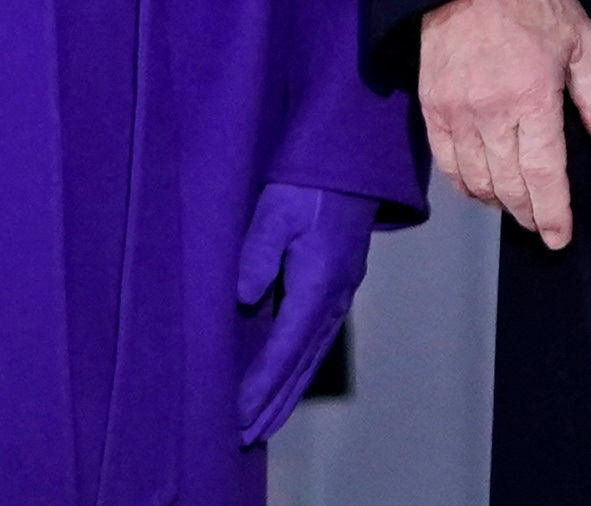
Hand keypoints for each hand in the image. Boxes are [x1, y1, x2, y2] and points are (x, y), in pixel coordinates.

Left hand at [233, 183, 376, 445]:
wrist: (354, 154)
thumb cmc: (308, 178)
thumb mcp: (274, 210)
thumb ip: (255, 254)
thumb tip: (241, 301)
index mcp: (317, 281)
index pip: (284, 348)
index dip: (260, 386)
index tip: (236, 416)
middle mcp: (333, 295)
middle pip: (302, 363)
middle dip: (273, 401)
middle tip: (245, 437)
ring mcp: (340, 291)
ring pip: (312, 355)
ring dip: (288, 391)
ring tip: (264, 423)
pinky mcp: (339, 283)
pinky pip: (317, 339)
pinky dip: (301, 368)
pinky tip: (289, 379)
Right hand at [418, 0, 590, 251]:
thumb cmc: (536, 3)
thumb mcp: (584, 42)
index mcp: (534, 97)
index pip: (544, 174)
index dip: (553, 212)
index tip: (560, 237)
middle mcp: (492, 113)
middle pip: (510, 185)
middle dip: (529, 213)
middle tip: (542, 225)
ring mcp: (457, 112)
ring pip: (477, 181)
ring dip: (498, 201)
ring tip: (517, 205)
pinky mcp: (432, 108)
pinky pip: (447, 164)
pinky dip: (466, 184)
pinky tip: (482, 187)